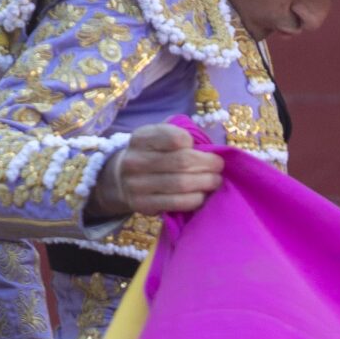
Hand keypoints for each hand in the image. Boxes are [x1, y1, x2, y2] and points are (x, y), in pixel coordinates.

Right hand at [97, 125, 223, 218]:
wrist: (121, 179)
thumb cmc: (151, 154)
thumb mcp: (157, 136)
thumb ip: (178, 133)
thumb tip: (207, 145)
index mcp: (141, 138)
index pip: (173, 137)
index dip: (192, 142)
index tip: (201, 147)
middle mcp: (135, 160)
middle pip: (182, 161)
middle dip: (207, 164)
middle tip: (219, 166)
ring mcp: (136, 184)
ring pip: (181, 183)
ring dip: (205, 182)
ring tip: (215, 180)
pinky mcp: (142, 205)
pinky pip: (176, 203)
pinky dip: (195, 199)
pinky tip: (202, 195)